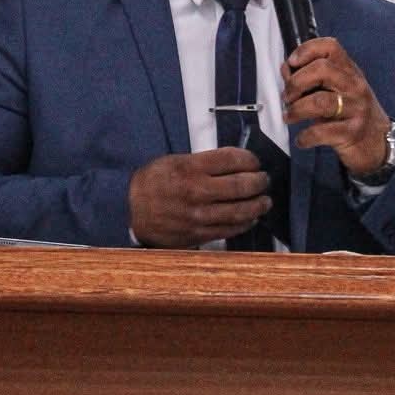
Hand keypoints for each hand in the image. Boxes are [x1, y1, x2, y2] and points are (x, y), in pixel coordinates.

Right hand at [128, 146, 270, 247]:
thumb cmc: (153, 182)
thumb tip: (235, 163)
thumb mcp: (175, 161)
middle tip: (264, 180)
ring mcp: (198, 215)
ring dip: (258, 205)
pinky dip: (245, 223)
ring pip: (240, 211)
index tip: (254, 161)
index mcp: (190, 168)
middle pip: (241, 185)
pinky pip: (229, 229)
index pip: (232, 160)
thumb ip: (205, 162)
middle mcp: (196, 191)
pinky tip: (250, 217)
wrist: (130, 209)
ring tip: (264, 200)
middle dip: (259, 181)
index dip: (250, 159)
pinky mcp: (198, 234)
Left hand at [282, 38, 389, 177]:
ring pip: (320, 101)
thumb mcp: (337, 90)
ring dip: (297, 109)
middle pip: (322, 69)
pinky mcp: (352, 132)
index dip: (307, 50)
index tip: (291, 62)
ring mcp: (356, 108)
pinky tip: (301, 139)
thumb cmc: (351, 113)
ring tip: (289, 116)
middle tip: (287, 97)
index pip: (330, 47)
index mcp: (350, 71)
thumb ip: (312, 79)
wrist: (377, 143)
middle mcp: (355, 86)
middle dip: (296, 82)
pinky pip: (322, 132)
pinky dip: (305, 136)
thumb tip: (286, 70)